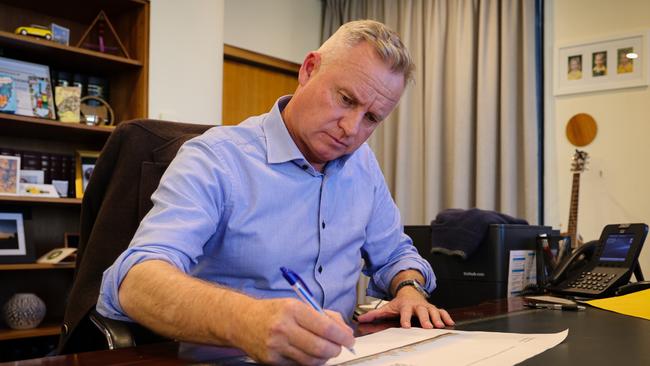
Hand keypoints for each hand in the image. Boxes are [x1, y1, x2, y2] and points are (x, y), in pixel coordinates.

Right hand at [236, 298, 354, 364]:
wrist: (242, 321)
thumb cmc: (274, 311)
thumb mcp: (298, 304)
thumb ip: (324, 316)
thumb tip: (345, 331)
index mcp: (293, 309)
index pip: (326, 328)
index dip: (342, 336)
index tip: (349, 339)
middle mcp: (283, 328)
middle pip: (321, 348)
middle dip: (336, 349)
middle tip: (339, 347)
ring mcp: (276, 346)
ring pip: (312, 360)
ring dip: (324, 357)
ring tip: (324, 349)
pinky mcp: (272, 361)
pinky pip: (299, 365)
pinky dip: (309, 361)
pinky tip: (308, 353)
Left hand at [356, 287, 453, 328]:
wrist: (410, 291)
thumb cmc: (399, 302)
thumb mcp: (387, 307)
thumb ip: (375, 314)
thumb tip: (361, 319)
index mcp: (406, 306)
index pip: (405, 312)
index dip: (405, 319)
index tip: (406, 326)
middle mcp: (417, 306)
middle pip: (422, 312)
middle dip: (425, 319)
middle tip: (427, 327)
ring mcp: (427, 307)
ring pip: (433, 311)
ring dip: (437, 318)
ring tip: (440, 326)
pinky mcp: (433, 308)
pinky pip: (442, 311)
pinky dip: (446, 316)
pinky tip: (450, 323)